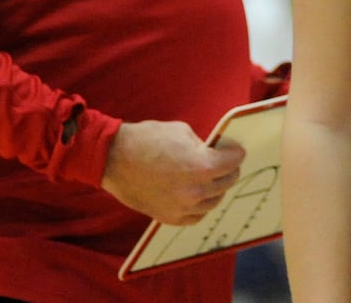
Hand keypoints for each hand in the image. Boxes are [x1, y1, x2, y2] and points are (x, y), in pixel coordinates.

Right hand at [101, 120, 245, 225]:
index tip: (234, 150)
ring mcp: (182, 208)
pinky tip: (197, 195)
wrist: (114, 159)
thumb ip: (203, 146)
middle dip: (229, 169)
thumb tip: (213, 152)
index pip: (234, 162)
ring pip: (213, 201)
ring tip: (211, 178)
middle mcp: (196, 192)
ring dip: (216, 189)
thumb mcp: (183, 132)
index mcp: (203, 167)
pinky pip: (196, 216)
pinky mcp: (168, 217)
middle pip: (227, 182)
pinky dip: (200, 206)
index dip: (236, 152)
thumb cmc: (148, 140)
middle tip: (226, 162)